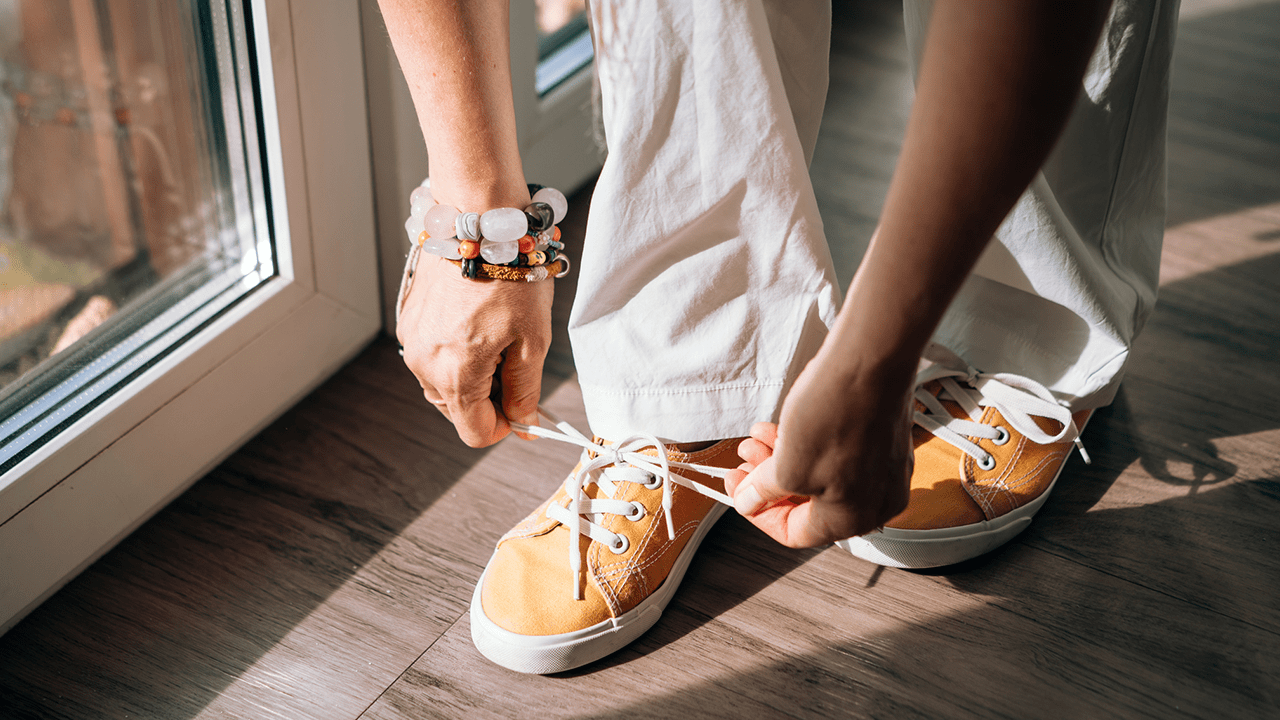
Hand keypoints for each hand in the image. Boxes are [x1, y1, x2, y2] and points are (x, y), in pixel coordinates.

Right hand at [397, 252, 552, 446]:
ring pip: (441, 383)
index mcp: (456, 374)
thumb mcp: (533, 338)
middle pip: (456, 410)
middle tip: (514, 363)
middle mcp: (424, 363)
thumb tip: (523, 422)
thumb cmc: (511, 274)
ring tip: (496, 339)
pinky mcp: (409, 319)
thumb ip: (525, 388)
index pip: (475, 432)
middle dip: (487, 399)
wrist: (479, 220)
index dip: (504, 427)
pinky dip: (453, 351)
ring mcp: (412, 340)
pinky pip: (431, 354)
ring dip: (469, 375)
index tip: (522, 409)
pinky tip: (476, 323)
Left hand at [725, 352, 913, 547]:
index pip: (795, 533)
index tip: (740, 494)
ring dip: (782, 459)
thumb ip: (765, 491)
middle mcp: (875, 501)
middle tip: (744, 464)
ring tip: (757, 439)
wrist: (871, 361)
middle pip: (807, 503)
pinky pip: (837, 455)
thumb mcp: (787, 464)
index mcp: (853, 518)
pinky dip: (806, 445)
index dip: (758, 514)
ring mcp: (882, 470)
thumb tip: (750, 501)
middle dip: (767, 481)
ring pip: (819, 475)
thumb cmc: (839, 413)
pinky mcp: (881, 442)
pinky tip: (780, 428)